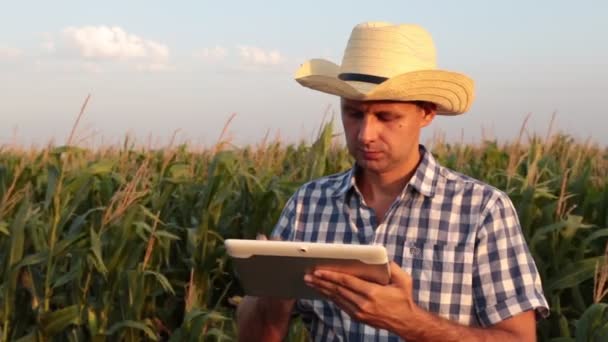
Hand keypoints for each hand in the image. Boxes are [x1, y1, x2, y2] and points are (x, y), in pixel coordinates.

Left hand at [303, 261, 421, 332]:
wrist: (406, 322)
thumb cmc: (404, 299)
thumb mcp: (403, 280)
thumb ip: (393, 267)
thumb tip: (382, 257)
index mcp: (372, 293)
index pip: (347, 282)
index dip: (331, 276)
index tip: (319, 270)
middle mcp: (363, 304)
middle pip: (338, 290)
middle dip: (321, 281)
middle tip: (308, 275)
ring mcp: (360, 312)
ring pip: (337, 298)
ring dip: (322, 289)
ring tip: (310, 282)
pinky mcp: (358, 317)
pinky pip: (341, 305)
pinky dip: (331, 297)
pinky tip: (323, 291)